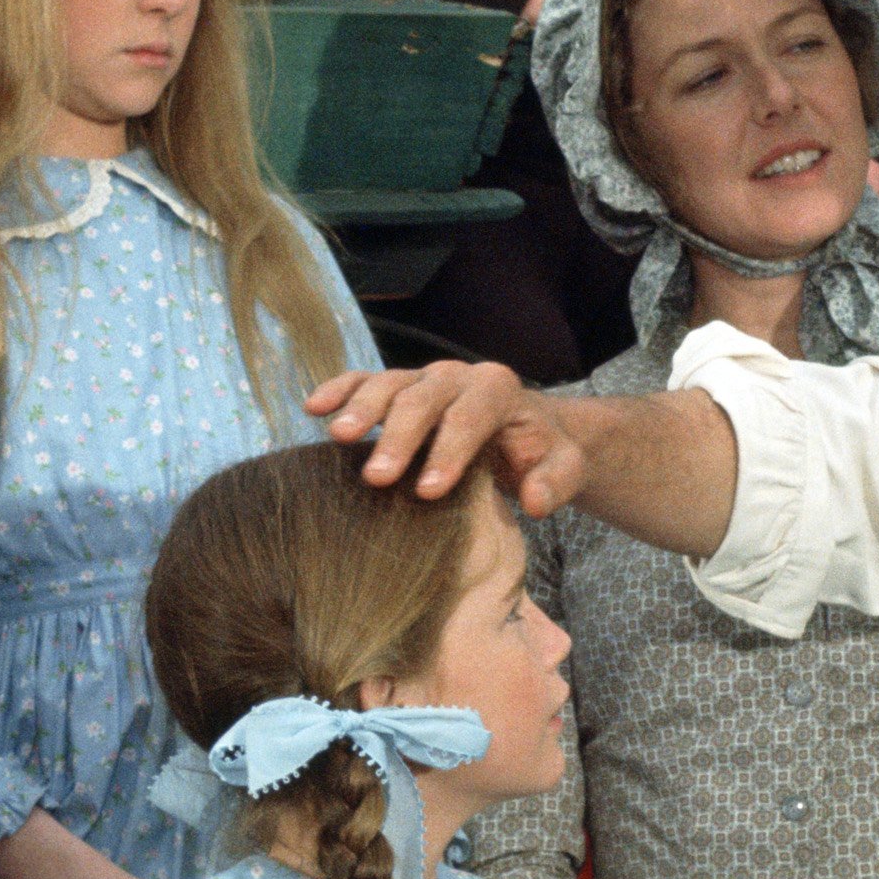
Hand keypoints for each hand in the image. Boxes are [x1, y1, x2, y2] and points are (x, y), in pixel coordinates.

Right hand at [309, 362, 586, 514]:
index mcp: (498, 389)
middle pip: (423, 400)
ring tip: (338, 438)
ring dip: (363, 410)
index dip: (449, 452)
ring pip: (389, 384)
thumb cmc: (541, 453)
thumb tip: (534, 502)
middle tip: (377, 478)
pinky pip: (364, 380)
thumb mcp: (564, 468)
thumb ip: (556, 483)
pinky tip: (314, 408)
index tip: (428, 491)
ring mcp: (423, 378)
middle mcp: (457, 376)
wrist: (527, 430)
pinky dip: (340, 390)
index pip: (471, 417)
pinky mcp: (397, 387)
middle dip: (400, 438)